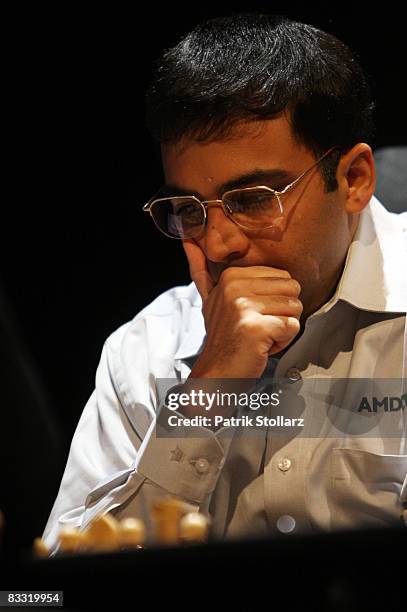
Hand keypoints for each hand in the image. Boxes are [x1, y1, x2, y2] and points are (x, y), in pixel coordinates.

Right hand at [183, 240, 302, 378]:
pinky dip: (282, 342)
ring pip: (295, 309)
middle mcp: (236, 287)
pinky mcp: (256, 327)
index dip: (273, 301)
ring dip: (282, 329)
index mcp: (231, 276)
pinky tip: (262, 346)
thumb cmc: (222, 338)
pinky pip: (293, 327)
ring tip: (259, 336)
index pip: (283, 277)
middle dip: (281, 313)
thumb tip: (188, 240)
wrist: (217, 374)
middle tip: (257, 327)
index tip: (251, 316)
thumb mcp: (210, 298)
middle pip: (292, 290)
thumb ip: (201, 269)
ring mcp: (244, 307)